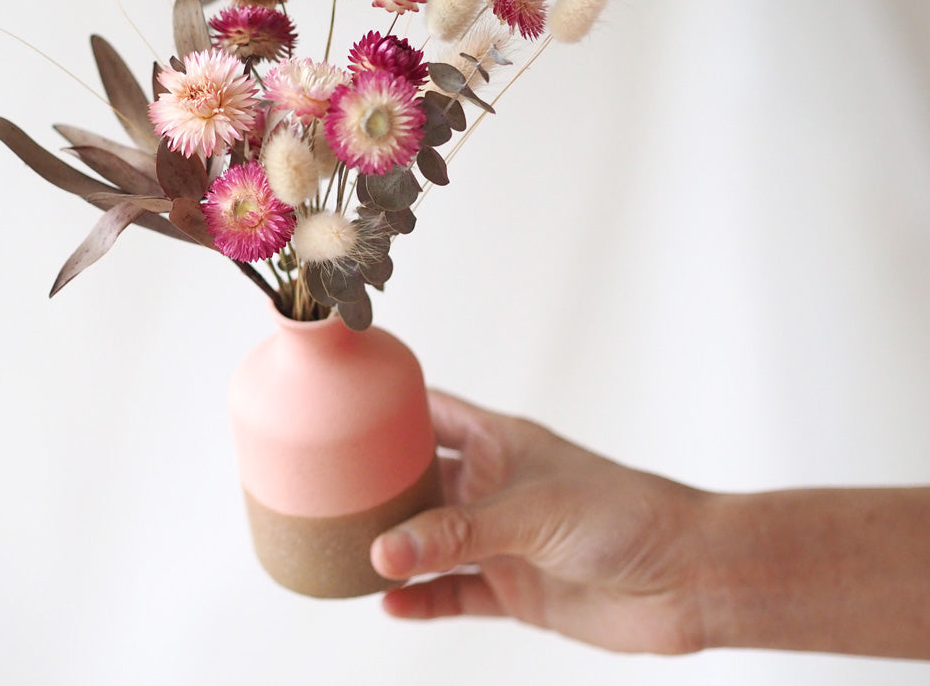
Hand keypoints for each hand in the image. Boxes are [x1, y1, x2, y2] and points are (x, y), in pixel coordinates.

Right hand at [370, 390, 710, 653]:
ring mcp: (502, 541)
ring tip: (345, 552)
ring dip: (394, 549)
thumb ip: (456, 534)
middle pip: (420, 481)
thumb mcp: (530, 512)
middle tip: (324, 493)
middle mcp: (494, 488)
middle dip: (378, 487)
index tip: (339, 410)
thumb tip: (384, 552)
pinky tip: (389, 604)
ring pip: (430, 541)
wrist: (688, 578)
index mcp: (501, 443)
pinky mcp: (514, 591)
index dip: (389, 408)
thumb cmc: (626, 515)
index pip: (432, 414)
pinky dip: (422, 601)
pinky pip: (454, 595)